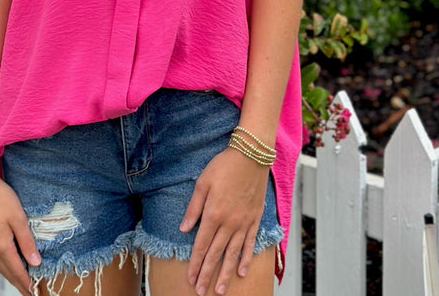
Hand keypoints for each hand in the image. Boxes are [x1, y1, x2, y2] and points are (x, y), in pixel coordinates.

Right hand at [0, 156, 41, 294]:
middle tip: (27, 290)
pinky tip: (2, 260)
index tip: (33, 292)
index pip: (16, 271)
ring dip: (7, 273)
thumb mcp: (18, 217)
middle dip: (17, 281)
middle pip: (5, 271)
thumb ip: (26, 241)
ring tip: (16, 279)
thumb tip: (35, 262)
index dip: (25, 283)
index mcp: (0, 246)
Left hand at [179, 147, 269, 295]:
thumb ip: (193, 208)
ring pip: (232, 254)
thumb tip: (184, 229)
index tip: (191, 279)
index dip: (195, 264)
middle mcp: (229, 223)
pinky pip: (249, 243)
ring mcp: (243, 223)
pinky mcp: (254, 219)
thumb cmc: (224, 165)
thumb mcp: (203, 182)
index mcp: (213, 214)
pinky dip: (245, 259)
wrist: (251, 156)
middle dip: (207, 274)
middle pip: (216, 254)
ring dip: (225, 273)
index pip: (201, 245)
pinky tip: (240, 271)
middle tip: (201, 291)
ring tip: (220, 290)